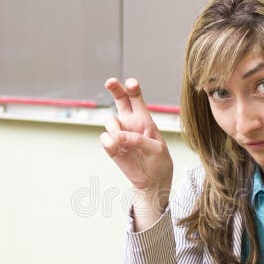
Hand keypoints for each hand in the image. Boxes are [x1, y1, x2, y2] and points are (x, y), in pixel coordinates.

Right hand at [101, 78, 172, 227]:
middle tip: (110, 82)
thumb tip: (119, 137)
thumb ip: (140, 141)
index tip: (131, 84)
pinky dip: (111, 144)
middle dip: (115, 88)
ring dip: (115, 130)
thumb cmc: (159, 161)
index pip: (136, 98)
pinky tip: (121, 152)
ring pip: (109, 120)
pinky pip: (104, 138)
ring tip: (125, 144)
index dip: (133, 88)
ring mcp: (119, 133)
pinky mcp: (111, 146)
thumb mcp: (157, 150)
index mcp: (144, 118)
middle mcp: (130, 122)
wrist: (152, 180)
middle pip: (119, 98)